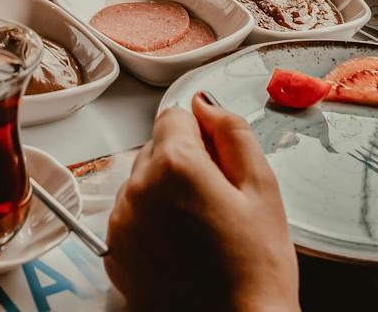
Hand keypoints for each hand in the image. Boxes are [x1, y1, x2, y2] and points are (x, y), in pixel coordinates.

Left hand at [104, 95, 299, 311]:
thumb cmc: (256, 271)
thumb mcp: (262, 190)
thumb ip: (233, 133)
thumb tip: (205, 106)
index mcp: (174, 166)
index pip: (175, 115)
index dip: (204, 136)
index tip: (220, 165)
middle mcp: (137, 189)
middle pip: (156, 149)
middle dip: (184, 164)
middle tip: (217, 203)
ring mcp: (121, 223)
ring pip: (142, 182)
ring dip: (165, 193)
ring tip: (200, 231)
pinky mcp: (115, 253)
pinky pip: (131, 215)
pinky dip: (151, 222)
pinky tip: (182, 248)